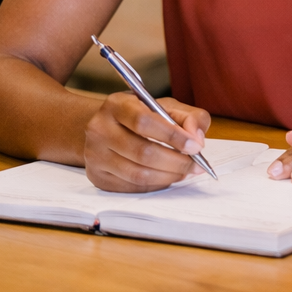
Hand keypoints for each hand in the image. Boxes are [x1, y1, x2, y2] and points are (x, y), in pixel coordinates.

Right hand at [83, 93, 210, 192]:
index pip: (144, 122)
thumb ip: (189, 117)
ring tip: (185, 171)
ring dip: (168, 176)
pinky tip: (167, 177)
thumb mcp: (167, 106)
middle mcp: (99, 129)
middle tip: (196, 165)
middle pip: (142, 152)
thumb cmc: (142, 115)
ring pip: (137, 174)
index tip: (196, 146)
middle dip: (176, 162)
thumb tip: (196, 138)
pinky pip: (131, 187)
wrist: (108, 128)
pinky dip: (155, 185)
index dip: (173, 136)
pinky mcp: (96, 176)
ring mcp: (94, 155)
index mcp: (117, 105)